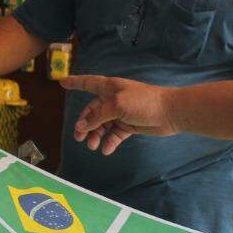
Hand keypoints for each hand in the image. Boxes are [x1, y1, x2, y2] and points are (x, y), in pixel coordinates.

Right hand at [60, 75, 177, 155]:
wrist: (170, 112)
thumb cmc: (144, 102)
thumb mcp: (117, 105)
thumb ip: (97, 116)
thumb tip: (81, 125)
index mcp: (110, 87)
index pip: (88, 83)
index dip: (75, 82)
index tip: (62, 82)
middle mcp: (114, 99)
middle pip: (93, 111)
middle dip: (85, 123)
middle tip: (79, 137)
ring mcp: (122, 112)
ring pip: (102, 124)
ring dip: (96, 134)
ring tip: (93, 145)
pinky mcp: (130, 125)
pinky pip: (115, 134)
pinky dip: (109, 141)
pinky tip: (106, 150)